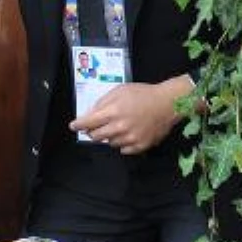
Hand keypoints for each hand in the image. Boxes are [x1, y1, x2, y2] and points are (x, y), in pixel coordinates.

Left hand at [70, 77, 191, 157]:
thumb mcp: (119, 91)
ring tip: (118, 126)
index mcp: (113, 112)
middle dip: (92, 131)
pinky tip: (128, 133)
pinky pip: (123, 150)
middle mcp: (120, 127)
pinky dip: (122, 143)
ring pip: (110, 143)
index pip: (88, 123)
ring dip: (109, 136)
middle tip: (95, 127)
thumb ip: (102, 103)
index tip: (74, 126)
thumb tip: (89, 114)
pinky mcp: (140, 146)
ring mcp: (130, 138)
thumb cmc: (143, 94)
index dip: (78, 125)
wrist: (168, 103)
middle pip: (96, 136)